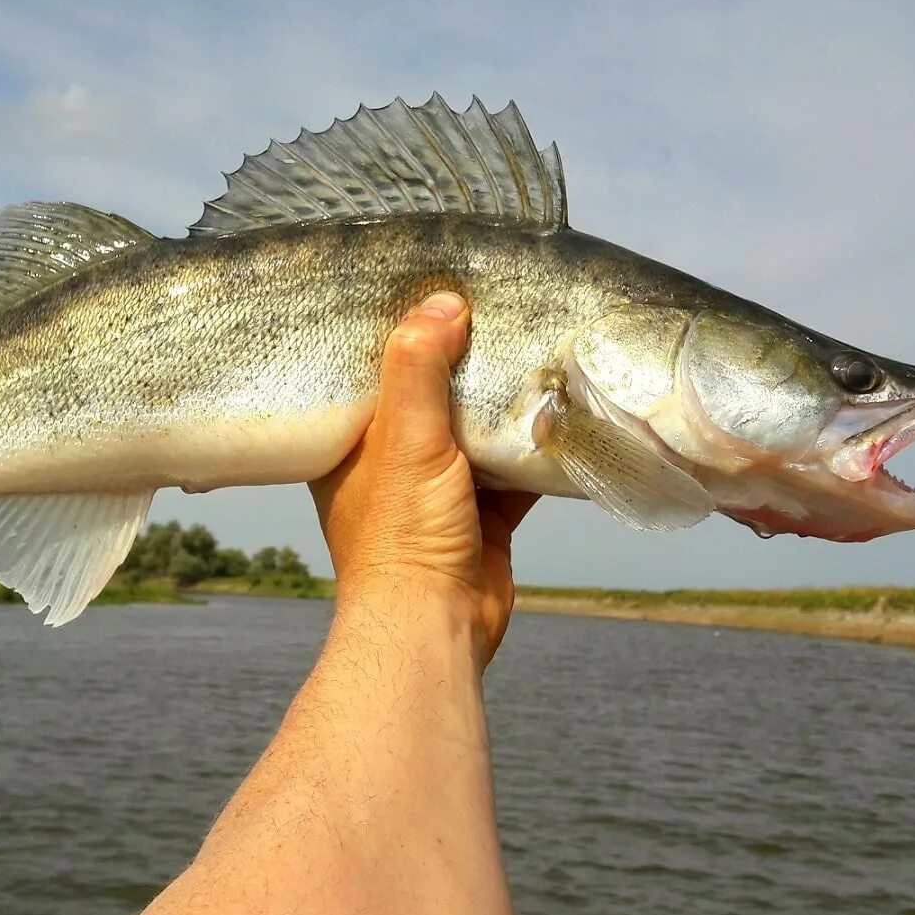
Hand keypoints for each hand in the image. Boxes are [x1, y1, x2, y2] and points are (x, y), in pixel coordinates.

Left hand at [309, 291, 538, 666]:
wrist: (437, 624)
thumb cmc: (402, 535)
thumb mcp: (406, 438)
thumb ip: (418, 367)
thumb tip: (442, 302)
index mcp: (352, 443)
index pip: (373, 371)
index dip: (400, 333)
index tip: (431, 290)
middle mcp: (391, 463)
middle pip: (430, 396)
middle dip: (462, 363)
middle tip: (494, 309)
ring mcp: (438, 491)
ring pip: (475, 431)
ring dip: (503, 403)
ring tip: (533, 347)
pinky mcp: (482, 515)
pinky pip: (512, 469)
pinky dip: (535, 447)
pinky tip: (562, 412)